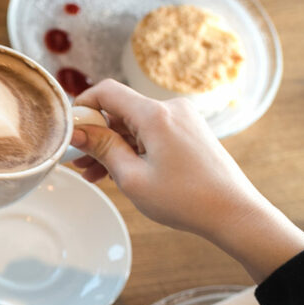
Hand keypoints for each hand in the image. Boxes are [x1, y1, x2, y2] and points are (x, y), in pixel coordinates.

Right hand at [69, 80, 303, 281]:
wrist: (234, 213)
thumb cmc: (185, 199)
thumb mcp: (132, 177)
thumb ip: (102, 148)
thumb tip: (76, 131)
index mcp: (155, 115)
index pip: (107, 91)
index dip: (83, 107)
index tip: (69, 131)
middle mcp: (170, 109)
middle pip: (120, 110)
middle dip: (96, 135)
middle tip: (77, 163)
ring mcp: (182, 119)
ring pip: (134, 125)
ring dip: (113, 146)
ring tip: (95, 175)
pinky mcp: (188, 132)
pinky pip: (150, 133)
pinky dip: (132, 149)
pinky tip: (119, 172)